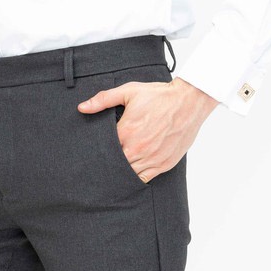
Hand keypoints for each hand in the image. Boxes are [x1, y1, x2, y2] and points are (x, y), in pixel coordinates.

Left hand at [77, 77, 218, 182]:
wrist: (189, 101)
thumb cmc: (159, 96)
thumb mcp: (129, 92)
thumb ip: (103, 99)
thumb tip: (82, 108)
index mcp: (126, 132)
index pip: (104, 150)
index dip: (99, 152)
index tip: (95, 153)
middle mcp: (137, 148)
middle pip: (115, 164)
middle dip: (108, 164)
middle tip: (100, 166)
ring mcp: (151, 158)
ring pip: (128, 174)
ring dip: (121, 173)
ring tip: (115, 171)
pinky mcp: (163, 164)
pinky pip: (144, 179)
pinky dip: (135, 178)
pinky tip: (130, 175)